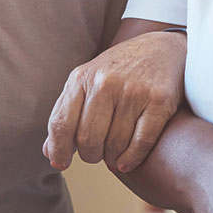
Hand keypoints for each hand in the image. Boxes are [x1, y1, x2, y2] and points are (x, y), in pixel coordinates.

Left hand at [44, 31, 186, 172]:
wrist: (163, 49)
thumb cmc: (119, 71)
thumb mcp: (87, 82)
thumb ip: (66, 113)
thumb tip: (50, 152)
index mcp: (82, 78)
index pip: (61, 123)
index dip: (59, 149)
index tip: (61, 163)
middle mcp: (106, 82)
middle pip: (88, 139)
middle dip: (91, 155)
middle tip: (96, 154)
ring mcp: (134, 91)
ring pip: (115, 144)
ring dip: (112, 158)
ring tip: (114, 153)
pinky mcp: (159, 100)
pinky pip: (141, 142)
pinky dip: (132, 158)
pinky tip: (127, 161)